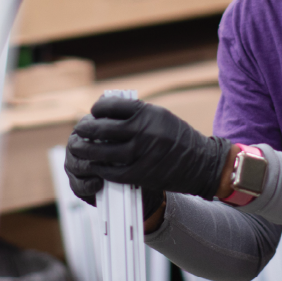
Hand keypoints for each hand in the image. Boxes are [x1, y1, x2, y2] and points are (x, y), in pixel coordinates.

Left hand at [65, 96, 232, 207]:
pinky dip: (102, 169)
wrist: (201, 162)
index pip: (110, 106)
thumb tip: (105, 110)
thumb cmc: (178, 137)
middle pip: (102, 130)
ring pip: (104, 153)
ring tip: (81, 150)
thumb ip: (135, 112)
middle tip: (80, 132)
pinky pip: (113, 172)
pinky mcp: (142, 173)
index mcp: (148, 112)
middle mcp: (144, 130)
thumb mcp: (160, 116)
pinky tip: (97, 167)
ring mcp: (143, 153)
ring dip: (88, 152)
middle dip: (86, 131)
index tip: (93, 114)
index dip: (97, 110)